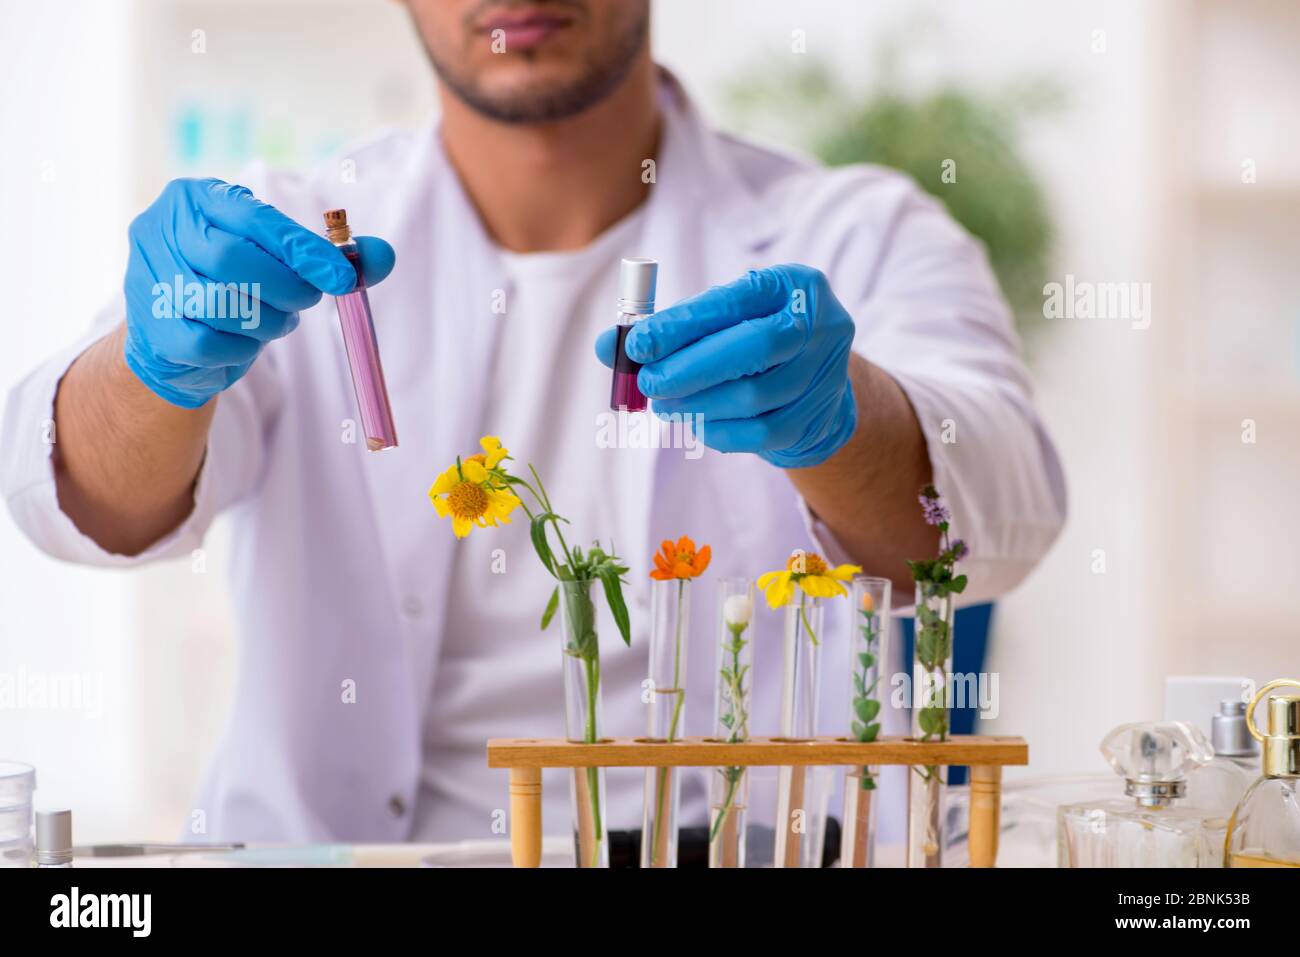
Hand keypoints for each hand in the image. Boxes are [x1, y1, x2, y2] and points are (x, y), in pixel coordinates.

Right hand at [123, 178, 394, 407]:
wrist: (177, 338)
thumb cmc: (236, 286)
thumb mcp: (279, 260)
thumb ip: (330, 257)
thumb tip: (385, 257)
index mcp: (193, 198)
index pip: (253, 218)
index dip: (303, 249)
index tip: (345, 276)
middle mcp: (158, 230)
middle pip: (231, 258)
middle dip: (285, 286)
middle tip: (308, 300)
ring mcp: (148, 280)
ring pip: (220, 303)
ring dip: (266, 320)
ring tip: (277, 321)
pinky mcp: (152, 330)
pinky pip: (208, 343)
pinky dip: (241, 348)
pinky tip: (246, 342)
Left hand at [595, 264, 856, 467]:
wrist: (815, 379)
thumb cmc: (753, 336)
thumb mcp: (721, 318)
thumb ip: (670, 328)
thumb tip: (608, 346)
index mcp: (793, 285)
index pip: (733, 301)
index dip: (681, 324)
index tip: (636, 344)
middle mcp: (819, 325)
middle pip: (754, 348)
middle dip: (691, 369)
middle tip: (649, 383)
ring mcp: (825, 374)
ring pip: (755, 396)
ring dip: (698, 404)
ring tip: (665, 405)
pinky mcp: (817, 417)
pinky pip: (762, 433)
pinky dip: (720, 431)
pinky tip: (697, 424)